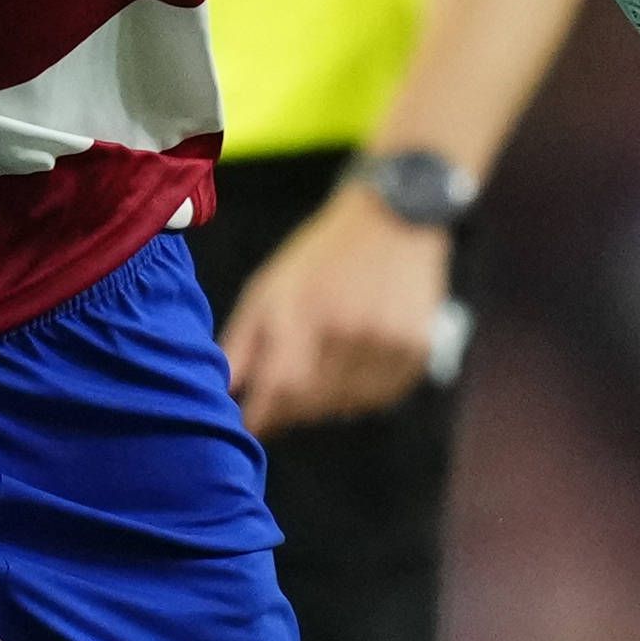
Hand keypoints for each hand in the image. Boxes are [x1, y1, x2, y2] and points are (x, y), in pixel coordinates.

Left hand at [222, 185, 453, 430]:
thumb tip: (225, 392)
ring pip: (347, 405)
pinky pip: (382, 397)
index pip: (279, 387)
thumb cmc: (320, 257)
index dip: (263, 414)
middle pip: (312, 402)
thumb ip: (242, 342)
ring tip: (323, 375)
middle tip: (285, 401)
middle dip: (292, 410)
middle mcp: (344, 330)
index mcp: (301, 311)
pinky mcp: (414, 349)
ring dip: (328, 403)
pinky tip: (355, 370)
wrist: (394, 219)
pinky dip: (363, 395)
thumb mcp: (269, 288)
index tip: (256, 422)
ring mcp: (383, 342)